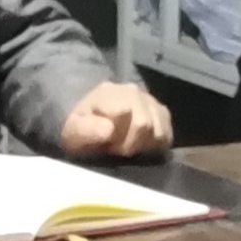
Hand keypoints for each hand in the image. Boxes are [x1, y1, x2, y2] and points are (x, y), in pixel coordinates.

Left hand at [58, 81, 172, 157]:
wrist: (92, 119)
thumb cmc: (82, 128)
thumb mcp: (73, 131)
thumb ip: (86, 130)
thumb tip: (109, 129)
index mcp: (109, 94)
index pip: (123, 114)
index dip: (116, 138)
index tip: (107, 146)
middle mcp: (133, 91)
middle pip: (144, 123)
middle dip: (130, 144)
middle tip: (117, 149)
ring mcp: (150, 100)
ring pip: (158, 130)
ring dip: (143, 145)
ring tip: (128, 146)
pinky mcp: (162, 113)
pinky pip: (167, 134)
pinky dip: (156, 145)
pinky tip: (141, 146)